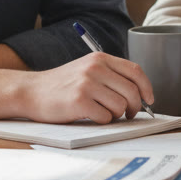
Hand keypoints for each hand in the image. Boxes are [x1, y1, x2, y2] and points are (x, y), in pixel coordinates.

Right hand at [20, 53, 154, 124]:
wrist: (31, 91)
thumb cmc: (61, 85)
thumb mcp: (86, 69)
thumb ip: (110, 75)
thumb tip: (139, 94)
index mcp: (100, 58)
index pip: (135, 71)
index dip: (147, 88)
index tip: (149, 100)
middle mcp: (95, 68)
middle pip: (132, 91)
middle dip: (134, 107)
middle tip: (127, 114)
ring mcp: (87, 84)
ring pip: (120, 106)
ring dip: (116, 115)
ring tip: (102, 113)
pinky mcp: (79, 101)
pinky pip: (105, 117)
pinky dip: (102, 121)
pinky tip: (90, 116)